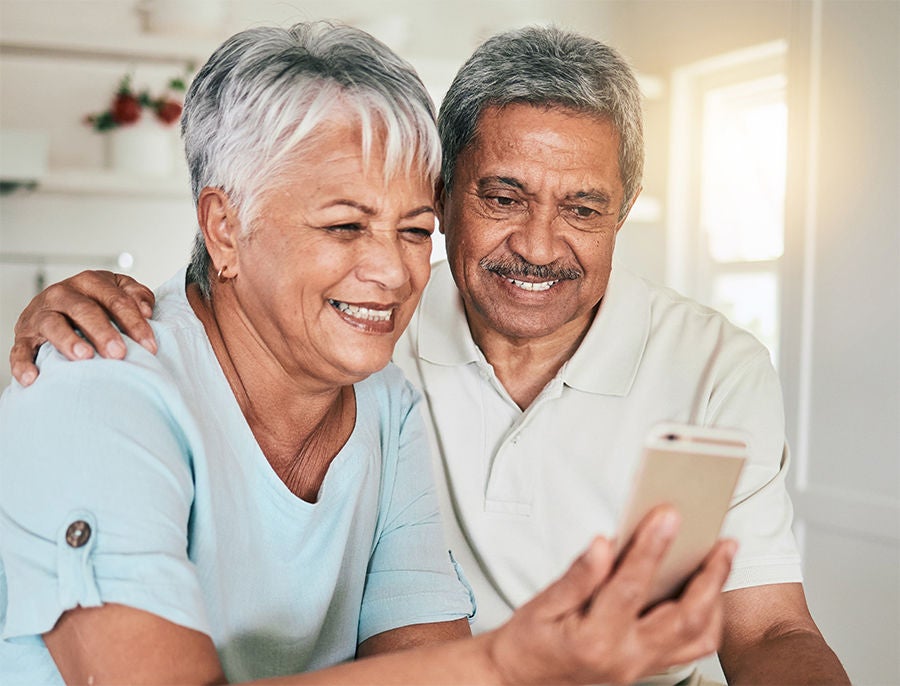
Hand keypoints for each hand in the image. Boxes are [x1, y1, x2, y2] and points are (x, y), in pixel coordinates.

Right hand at [10, 270, 156, 386]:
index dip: (135, 322)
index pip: (116, 300)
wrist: (55, 306)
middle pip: (85, 310)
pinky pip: (20, 350)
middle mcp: (63, 294)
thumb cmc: (95, 302)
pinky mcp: (24, 335)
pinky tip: (33, 378)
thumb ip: (136, 295)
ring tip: (85, 356)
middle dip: (103, 332)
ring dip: (68, 340)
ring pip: (53, 324)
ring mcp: (40, 314)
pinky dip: (24, 363)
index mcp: (90, 282)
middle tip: (119, 353)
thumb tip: (147, 311)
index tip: (150, 345)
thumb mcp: (118, 290)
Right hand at [487, 506, 736, 684]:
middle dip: (710, 576)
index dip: (651, 548)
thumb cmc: (529, 643)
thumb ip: (577, 576)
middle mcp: (625, 658)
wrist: (521, 682)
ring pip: (697, 637)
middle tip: (723, 540)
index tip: (667, 515)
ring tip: (721, 559)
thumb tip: (602, 545)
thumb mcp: (541, 606)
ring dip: (716, 597)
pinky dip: (707, 618)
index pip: (630, 587)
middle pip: (683, 618)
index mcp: (594, 639)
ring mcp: (640, 668)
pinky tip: (706, 591)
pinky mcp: (648, 670)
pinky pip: (691, 648)